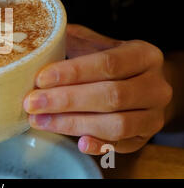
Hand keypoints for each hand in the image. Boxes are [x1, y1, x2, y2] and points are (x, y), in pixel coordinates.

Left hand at [23, 24, 172, 153]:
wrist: (143, 85)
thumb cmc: (112, 62)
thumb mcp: (98, 45)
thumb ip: (74, 42)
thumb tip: (39, 41)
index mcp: (144, 55)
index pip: (108, 63)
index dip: (72, 72)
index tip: (40, 79)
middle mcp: (156, 86)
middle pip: (111, 96)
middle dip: (66, 100)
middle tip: (32, 103)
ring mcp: (154, 115)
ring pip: (116, 124)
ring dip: (73, 124)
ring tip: (39, 121)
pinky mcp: (145, 138)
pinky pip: (122, 145)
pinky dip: (99, 145)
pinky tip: (77, 143)